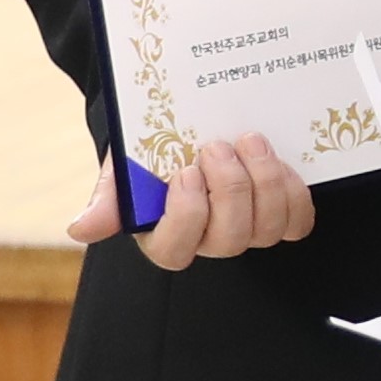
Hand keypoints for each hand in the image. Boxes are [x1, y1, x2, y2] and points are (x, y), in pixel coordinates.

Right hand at [76, 133, 314, 271]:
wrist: (184, 130)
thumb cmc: (150, 156)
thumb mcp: (122, 170)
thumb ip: (108, 198)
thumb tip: (81, 229)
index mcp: (165, 237)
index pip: (175, 249)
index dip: (186, 215)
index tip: (184, 172)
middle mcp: (209, 241)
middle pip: (229, 239)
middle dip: (230, 191)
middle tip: (218, 147)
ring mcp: (249, 231)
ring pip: (268, 229)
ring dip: (264, 183)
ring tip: (250, 142)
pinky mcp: (281, 216)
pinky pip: (298, 222)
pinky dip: (294, 192)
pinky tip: (279, 161)